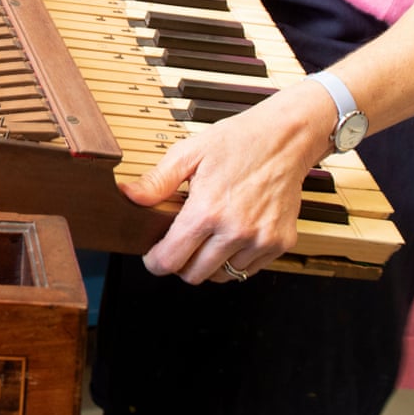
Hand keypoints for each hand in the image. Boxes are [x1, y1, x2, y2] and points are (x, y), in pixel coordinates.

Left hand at [119, 85, 334, 282]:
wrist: (285, 137)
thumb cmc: (238, 141)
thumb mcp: (189, 153)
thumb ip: (156, 181)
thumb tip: (128, 196)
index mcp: (207, 211)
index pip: (170, 261)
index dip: (155, 262)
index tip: (154, 256)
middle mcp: (235, 231)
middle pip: (194, 275)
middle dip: (180, 264)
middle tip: (181, 244)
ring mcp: (260, 240)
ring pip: (222, 276)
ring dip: (209, 264)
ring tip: (207, 238)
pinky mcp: (280, 243)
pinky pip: (248, 270)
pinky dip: (236, 260)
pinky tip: (231, 236)